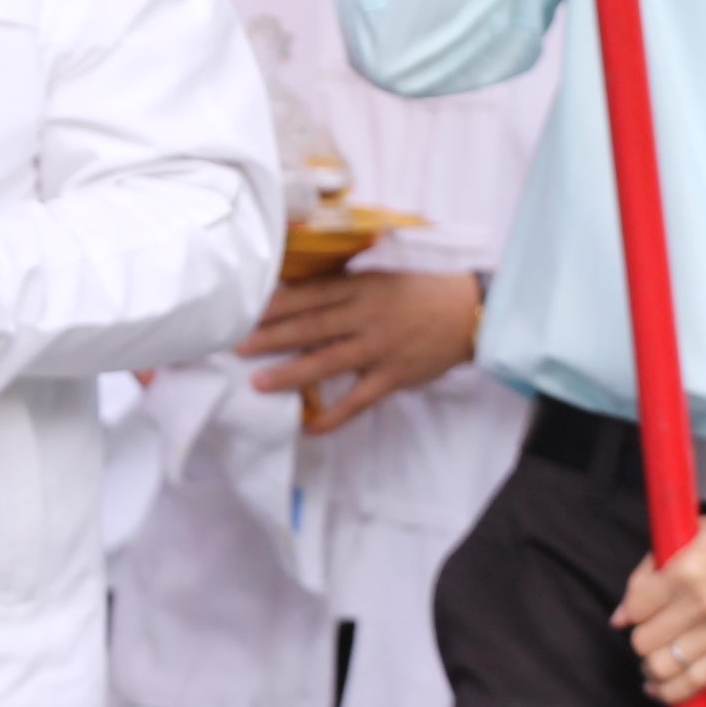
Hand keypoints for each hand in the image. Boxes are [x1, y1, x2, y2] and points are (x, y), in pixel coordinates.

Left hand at [243, 269, 481, 432]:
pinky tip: (310, 427)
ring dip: (292, 375)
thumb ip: (340, 288)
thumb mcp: (377, 278)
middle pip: (312, 327)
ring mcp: (381, 348)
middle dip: (272, 337)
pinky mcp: (394, 376)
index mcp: (361, 288)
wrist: (468, 313)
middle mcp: (367, 316)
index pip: (311, 295)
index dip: (277, 304)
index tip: (246, 311)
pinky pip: (360, 400)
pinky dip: (334, 416)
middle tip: (237, 346)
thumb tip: (293, 294)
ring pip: (329, 363)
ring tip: (259, 383)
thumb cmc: (416, 293)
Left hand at [616, 484, 705, 704]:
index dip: (630, 613)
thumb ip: (647, 573)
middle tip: (648, 633)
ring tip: (650, 665)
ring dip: (651, 669)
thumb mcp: (686, 536)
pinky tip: (660, 688)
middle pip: (645, 642)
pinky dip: (672, 691)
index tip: (638, 611)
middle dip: (640, 640)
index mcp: (683, 571)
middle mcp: (701, 605)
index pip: (635, 610)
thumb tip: (620, 617)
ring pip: (665, 668)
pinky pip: (698, 681)